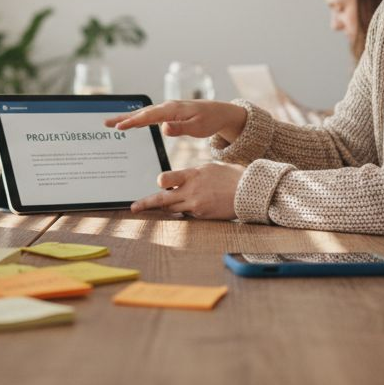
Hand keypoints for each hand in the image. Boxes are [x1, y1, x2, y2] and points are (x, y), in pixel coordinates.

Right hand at [104, 100, 247, 142]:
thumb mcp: (197, 128)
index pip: (148, 116)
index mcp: (172, 109)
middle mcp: (167, 107)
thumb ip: (180, 128)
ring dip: (127, 117)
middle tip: (106, 122)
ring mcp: (167, 109)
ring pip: (143, 113)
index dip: (133, 122)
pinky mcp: (168, 113)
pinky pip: (149, 115)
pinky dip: (137, 118)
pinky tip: (130, 122)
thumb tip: (163, 128)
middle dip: (123, 117)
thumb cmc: (209, 121)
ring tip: (111, 122)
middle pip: (141, 112)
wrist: (220, 113)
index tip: (119, 127)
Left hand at [129, 163, 244, 219]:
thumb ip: (192, 174)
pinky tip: (187, 208)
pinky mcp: (202, 216)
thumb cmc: (231, 177)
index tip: (156, 184)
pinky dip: (183, 211)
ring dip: (164, 208)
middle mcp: (191, 190)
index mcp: (192, 174)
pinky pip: (186, 215)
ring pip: (172, 209)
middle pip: (162, 200)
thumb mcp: (210, 168)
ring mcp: (196, 205)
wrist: (249, 192)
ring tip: (153, 209)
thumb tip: (180, 179)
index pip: (166, 179)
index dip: (160, 183)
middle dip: (146, 203)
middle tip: (134, 207)